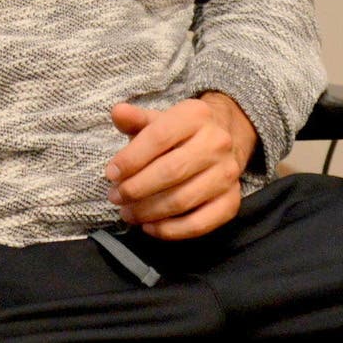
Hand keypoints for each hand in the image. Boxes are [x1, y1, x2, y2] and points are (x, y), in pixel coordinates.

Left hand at [103, 93, 256, 239]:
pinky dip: (171, 230)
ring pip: (182, 200)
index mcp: (196, 115)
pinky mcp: (232, 201)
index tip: (111, 173)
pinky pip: (200, 223)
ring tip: (128, 213)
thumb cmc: (180, 133)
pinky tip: (150, 227)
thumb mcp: (158, 120)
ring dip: (148, 212)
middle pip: (171, 172)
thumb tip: (117, 112)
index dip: (131, 158)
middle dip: (136, 189)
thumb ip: (136, 119)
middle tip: (115, 197)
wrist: (222, 142)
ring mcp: (227, 174)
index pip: (159, 137)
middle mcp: (217, 143)